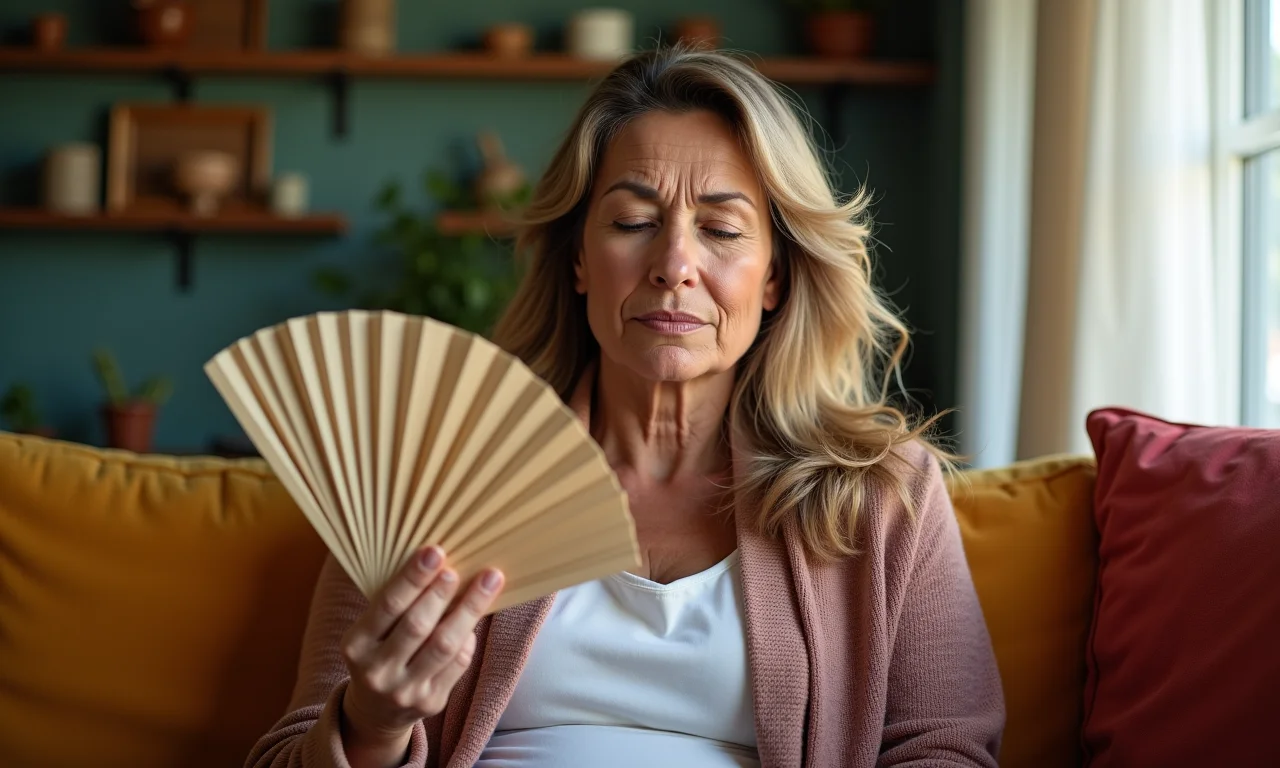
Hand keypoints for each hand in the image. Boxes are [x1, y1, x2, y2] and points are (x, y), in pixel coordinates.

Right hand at [338, 546, 504, 753]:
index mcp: (356, 645)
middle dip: (441, 593)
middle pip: (417, 625)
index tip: (434, 552)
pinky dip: (468, 637)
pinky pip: (458, 663)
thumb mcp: (371, 631)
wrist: (376, 712)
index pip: (388, 605)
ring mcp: (404, 691)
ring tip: (487, 581)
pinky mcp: (430, 702)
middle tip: (459, 568)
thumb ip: (398, 605)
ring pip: (444, 645)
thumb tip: (440, 564)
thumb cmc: (380, 652)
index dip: (413, 578)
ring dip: (469, 609)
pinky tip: (474, 618)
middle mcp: (377, 671)